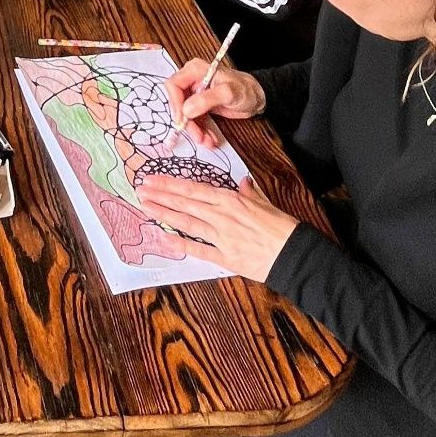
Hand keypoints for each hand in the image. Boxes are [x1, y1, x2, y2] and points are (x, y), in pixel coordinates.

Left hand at [135, 175, 298, 281]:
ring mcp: (222, 238)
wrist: (296, 254)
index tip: (153, 179)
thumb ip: (249, 193)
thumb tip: (242, 183)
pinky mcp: (225, 258)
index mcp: (231, 200)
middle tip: (140, 190)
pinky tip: (164, 237)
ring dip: (165, 214)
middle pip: (185, 203)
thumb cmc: (282, 227)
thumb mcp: (265, 202)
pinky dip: (181, 244)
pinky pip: (199, 250)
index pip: (194, 189)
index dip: (171, 184)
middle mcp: (222, 217)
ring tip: (146, 207)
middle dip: (161, 196)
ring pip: (187, 223)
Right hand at [164, 60, 265, 148]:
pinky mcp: (200, 105)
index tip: (183, 119)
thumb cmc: (245, 89)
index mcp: (194, 70)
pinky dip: (201, 131)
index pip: (174, 85)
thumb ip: (207, 100)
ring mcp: (196, 94)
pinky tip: (210, 138)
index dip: (176, 103)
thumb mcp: (228, 93)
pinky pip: (195, 120)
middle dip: (187, 122)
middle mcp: (192, 81)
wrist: (257, 97)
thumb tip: (186, 110)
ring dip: (195, 130)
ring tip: (207, 141)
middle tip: (197, 136)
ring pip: (186, 115)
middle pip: (179, 102)